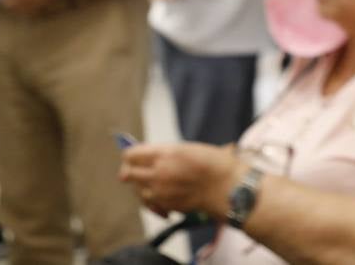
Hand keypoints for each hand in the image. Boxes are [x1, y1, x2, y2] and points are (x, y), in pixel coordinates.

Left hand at [119, 142, 242, 217]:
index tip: (133, 156)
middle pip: (128, 174)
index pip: (131, 155)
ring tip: (152, 182)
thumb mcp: (187, 149)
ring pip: (137, 191)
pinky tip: (160, 196)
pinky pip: (150, 204)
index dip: (130, 154)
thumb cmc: (213, 163)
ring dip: (141, 187)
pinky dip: (152, 201)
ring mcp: (161, 192)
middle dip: (129, 171)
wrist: (227, 187)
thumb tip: (150, 157)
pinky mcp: (167, 206)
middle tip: (135, 170)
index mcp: (164, 153)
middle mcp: (158, 173)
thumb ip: (165, 153)